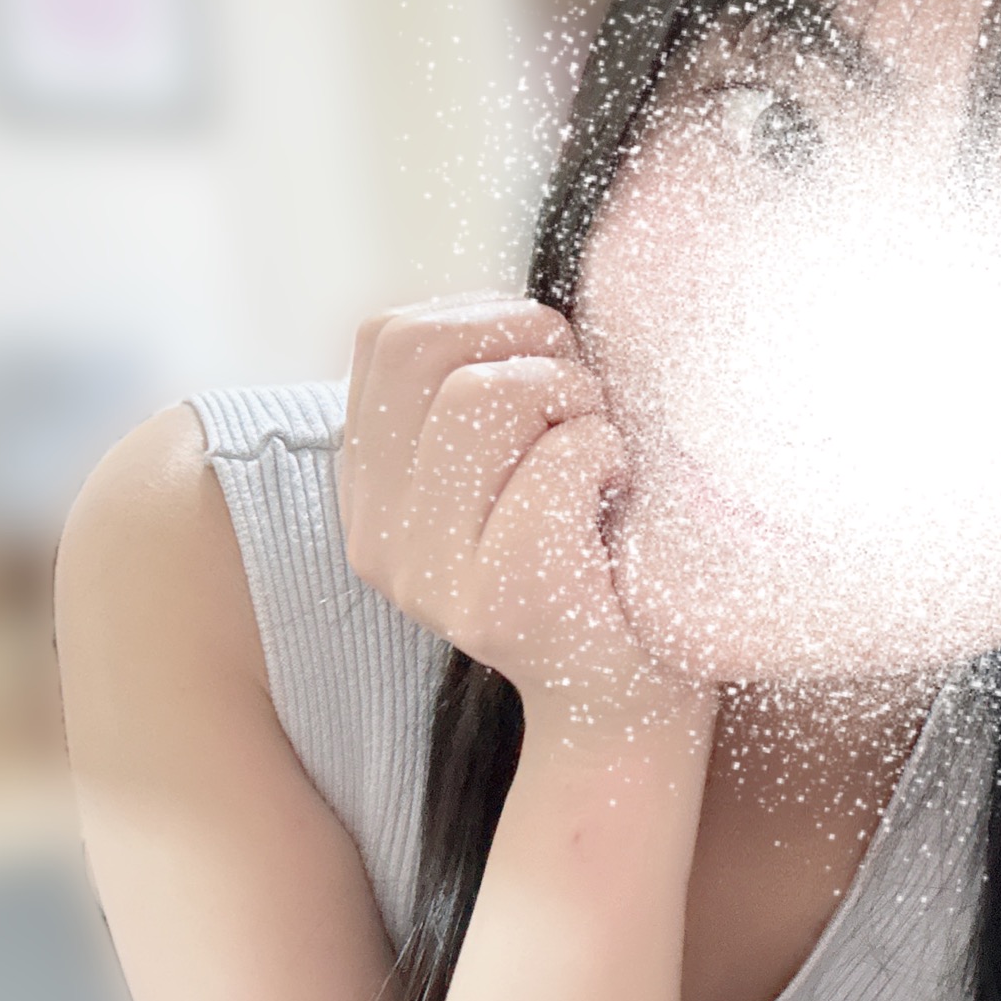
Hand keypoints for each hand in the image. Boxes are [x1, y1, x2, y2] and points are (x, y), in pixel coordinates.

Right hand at [339, 295, 711, 740]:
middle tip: (585, 402)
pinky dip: (610, 452)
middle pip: (430, 350)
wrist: (632, 697)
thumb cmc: (592, 552)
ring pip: (488, 393)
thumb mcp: (511, 460)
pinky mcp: (501, 599)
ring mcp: (430, 576)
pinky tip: (616, 499)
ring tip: (599, 450)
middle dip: (532, 345)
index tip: (545, 365)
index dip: (484, 318)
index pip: (387, 338)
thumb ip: (478, 388)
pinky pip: (561, 457)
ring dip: (575, 397)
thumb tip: (513, 303)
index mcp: (368, 496)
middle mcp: (379, 540)